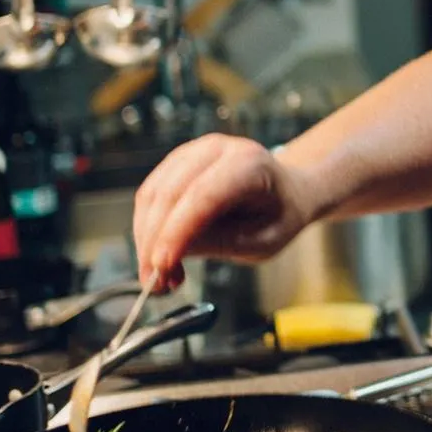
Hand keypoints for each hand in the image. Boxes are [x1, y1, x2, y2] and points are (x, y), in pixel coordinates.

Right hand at [131, 135, 317, 290]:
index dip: (176, 231)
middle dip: (155, 242)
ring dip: (146, 239)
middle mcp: (217, 149)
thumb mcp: (263, 242)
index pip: (203, 195)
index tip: (161, 266)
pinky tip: (161, 256)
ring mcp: (193, 152)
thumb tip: (169, 255)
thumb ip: (221, 244)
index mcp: (249, 164)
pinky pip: (149, 195)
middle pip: (171, 193)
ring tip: (161, 276)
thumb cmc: (278, 216)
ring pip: (152, 194)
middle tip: (154, 283)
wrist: (285, 192)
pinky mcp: (176, 163)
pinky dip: (147, 229)